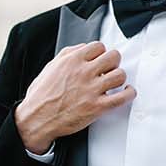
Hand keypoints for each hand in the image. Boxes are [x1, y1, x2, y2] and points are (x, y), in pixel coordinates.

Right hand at [15, 41, 136, 151]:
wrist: (37, 119)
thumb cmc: (41, 96)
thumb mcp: (51, 67)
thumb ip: (68, 54)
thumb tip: (83, 48)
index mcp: (72, 60)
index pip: (99, 46)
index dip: (101, 53)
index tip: (100, 59)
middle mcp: (83, 72)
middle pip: (113, 57)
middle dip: (113, 62)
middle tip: (110, 69)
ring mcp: (91, 90)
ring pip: (120, 75)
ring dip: (119, 77)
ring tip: (115, 82)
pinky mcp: (97, 107)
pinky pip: (123, 97)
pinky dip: (129, 93)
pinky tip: (127, 92)